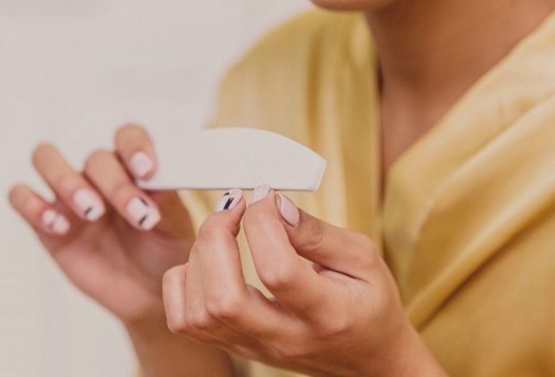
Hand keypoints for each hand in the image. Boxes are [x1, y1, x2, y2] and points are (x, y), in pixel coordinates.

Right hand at [8, 123, 195, 327]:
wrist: (147, 293)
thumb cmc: (164, 253)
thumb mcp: (176, 225)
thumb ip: (167, 197)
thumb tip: (162, 175)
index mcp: (135, 169)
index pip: (128, 137)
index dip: (135, 146)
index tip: (147, 170)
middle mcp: (101, 177)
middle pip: (96, 157)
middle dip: (115, 184)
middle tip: (136, 214)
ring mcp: (70, 198)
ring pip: (47, 160)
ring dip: (68, 182)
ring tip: (91, 211)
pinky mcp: (47, 225)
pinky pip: (22, 198)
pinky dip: (34, 206)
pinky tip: (59, 226)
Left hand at [162, 184, 445, 376]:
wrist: (370, 359)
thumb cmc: (370, 303)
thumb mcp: (363, 257)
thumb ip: (316, 232)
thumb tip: (274, 205)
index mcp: (326, 313)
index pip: (278, 271)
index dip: (262, 223)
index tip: (266, 196)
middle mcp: (286, 337)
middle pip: (224, 298)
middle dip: (216, 237)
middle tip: (235, 206)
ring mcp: (256, 347)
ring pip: (198, 314)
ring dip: (199, 258)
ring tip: (224, 230)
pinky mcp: (237, 347)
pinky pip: (185, 322)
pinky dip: (185, 284)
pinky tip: (209, 262)